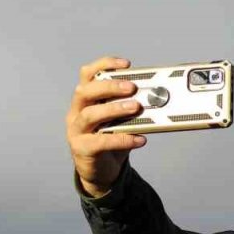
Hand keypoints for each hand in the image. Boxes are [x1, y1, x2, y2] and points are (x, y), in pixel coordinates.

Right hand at [66, 56, 144, 196]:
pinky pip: (100, 142)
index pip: (88, 75)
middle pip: (85, 92)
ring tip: (135, 108)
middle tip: (132, 87)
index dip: (104, 65)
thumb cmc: (111, 138)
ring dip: (113, 109)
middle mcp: (76, 112)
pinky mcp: (82, 149)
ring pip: (89, 115)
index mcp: (85, 99)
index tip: (126, 64)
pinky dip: (122, 139)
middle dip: (110, 87)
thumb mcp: (120, 118)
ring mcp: (76, 131)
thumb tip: (157, 97)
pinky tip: (139, 139)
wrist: (101, 169)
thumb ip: (131, 106)